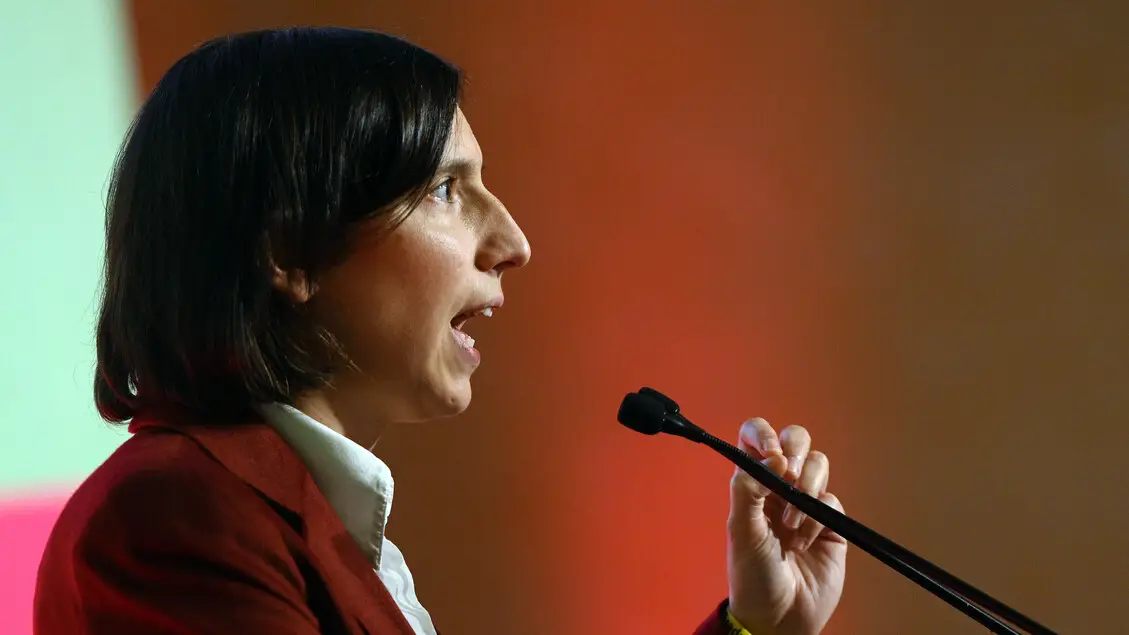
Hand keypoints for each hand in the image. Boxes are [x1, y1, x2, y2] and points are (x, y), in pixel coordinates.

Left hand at [726, 418, 846, 634]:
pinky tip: (803, 542)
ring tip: (791, 523)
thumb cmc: (752, 576)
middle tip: (789, 476)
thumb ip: (749, 489)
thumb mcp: (740, 530)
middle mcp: (779, 486)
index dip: (764, 434)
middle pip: (795, 441)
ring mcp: (807, 502)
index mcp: (751, 483)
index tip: (771, 454)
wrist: (780, 616)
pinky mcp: (830, 521)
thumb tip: (773, 457)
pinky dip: (817, 518)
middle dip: (796, 451)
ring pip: (818, 465)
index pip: (756, 437)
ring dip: (807, 488)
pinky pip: (831, 499)